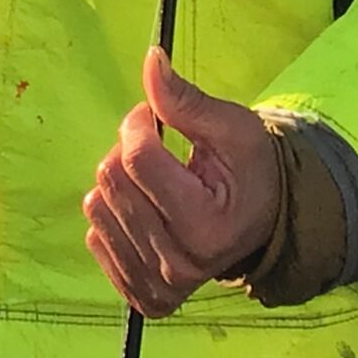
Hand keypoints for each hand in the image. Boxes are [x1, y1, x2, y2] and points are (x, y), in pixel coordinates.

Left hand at [82, 47, 280, 319]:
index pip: (137, 158)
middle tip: (157, 149)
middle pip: (112, 181)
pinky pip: (94, 238)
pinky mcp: (141, 297)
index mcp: (208, 226)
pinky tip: (145, 212)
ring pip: (97, 208)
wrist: (263, 222)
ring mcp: (158, 287)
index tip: (153, 116)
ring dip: (118, 182)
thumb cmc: (249, 170)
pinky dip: (113, 214)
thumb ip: (186, 99)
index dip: (137, 123)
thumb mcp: (231, 127)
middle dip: (126, 149)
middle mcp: (181, 265)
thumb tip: (151, 60)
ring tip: (154, 183)